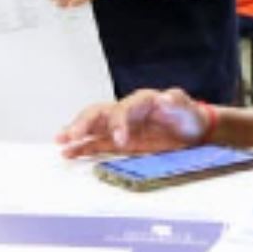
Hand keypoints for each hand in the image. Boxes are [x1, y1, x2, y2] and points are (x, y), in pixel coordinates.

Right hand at [58, 88, 207, 157]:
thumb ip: (176, 102)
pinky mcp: (118, 141)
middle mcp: (125, 112)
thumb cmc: (187, 116)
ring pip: (92, 126)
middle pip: (99, 113)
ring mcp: (120, 127)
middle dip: (84, 123)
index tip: (120, 140)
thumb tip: (165, 98)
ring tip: (61, 142)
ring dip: (76, 132)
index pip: (123, 109)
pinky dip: (82, 147)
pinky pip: (96, 142)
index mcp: (141, 101)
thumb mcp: (186, 108)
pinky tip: (69, 153)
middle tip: (72, 136)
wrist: (191, 131)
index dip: (118, 123)